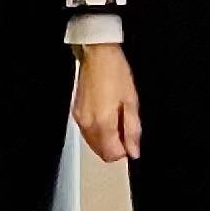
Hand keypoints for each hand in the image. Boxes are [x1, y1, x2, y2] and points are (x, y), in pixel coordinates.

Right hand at [75, 41, 141, 162]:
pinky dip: (97, 131)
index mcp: (103, 124)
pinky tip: (106, 115)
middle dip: (115, 146)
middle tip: (125, 127)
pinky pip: (87, 132)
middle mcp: (87, 125)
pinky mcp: (75, 113)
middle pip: (101, 152)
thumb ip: (132, 130)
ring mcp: (79, 120)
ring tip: (116, 119)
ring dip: (106, 139)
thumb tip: (134, 151)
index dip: (124, 150)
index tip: (131, 137)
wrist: (97, 55)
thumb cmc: (116, 74)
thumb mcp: (132, 102)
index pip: (112, 154)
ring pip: (93, 143)